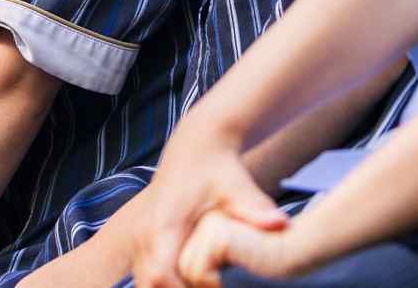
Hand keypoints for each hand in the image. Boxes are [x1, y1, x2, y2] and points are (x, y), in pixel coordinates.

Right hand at [131, 125, 284, 287]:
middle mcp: (143, 230)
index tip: (214, 287)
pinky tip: (185, 273)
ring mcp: (137, 231)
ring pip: (142, 279)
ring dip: (167, 287)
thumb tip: (281, 224)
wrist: (197, 143)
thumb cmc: (219, 167)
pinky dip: (161, 278)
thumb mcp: (239, 188)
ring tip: (200, 279)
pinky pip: (142, 267)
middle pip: (147, 284)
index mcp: (164, 224)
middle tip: (210, 285)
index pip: (160, 275)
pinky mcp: (138, 232)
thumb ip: (256, 210)